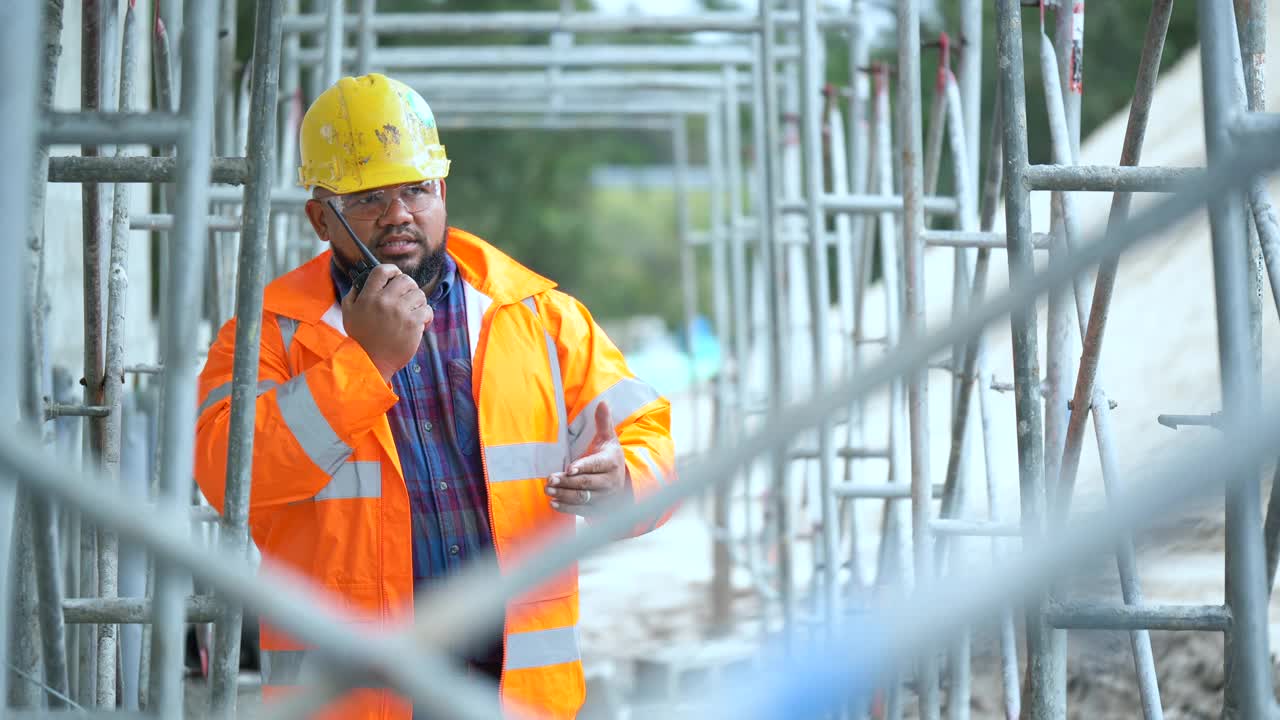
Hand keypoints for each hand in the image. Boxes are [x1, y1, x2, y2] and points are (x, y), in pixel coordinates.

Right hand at [341, 264, 432, 381]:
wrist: (371, 363)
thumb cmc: (360, 339)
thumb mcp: (348, 313)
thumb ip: (354, 294)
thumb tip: (361, 280)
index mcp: (368, 296)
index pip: (382, 270)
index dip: (392, 270)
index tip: (396, 276)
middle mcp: (384, 301)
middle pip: (405, 280)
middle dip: (409, 287)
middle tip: (407, 299)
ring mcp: (400, 312)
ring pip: (419, 294)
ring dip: (418, 302)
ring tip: (413, 313)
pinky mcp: (413, 324)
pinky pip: (427, 310)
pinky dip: (426, 316)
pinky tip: (420, 323)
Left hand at [545, 402, 628, 516]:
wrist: (623, 483)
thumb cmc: (609, 457)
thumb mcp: (608, 439)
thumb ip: (603, 422)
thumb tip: (602, 402)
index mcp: (612, 463)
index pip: (597, 465)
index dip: (584, 467)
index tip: (569, 468)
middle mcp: (610, 482)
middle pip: (587, 483)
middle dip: (567, 482)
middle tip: (550, 479)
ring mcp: (604, 498)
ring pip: (583, 498)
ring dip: (564, 495)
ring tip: (548, 490)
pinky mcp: (598, 510)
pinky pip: (582, 511)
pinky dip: (567, 508)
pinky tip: (554, 504)